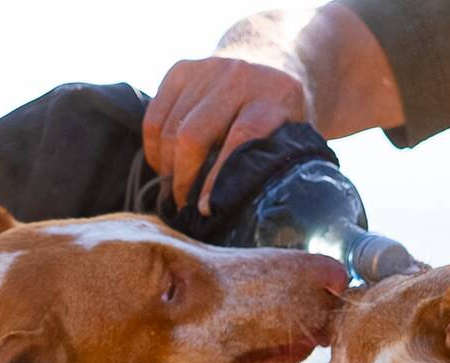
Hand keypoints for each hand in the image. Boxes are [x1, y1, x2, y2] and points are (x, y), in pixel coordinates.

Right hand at [143, 55, 309, 212]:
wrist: (273, 61)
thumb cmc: (283, 117)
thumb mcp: (295, 136)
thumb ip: (276, 166)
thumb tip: (249, 215)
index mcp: (276, 94)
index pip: (241, 137)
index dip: (217, 179)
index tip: (205, 209)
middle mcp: (240, 75)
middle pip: (192, 135)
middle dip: (183, 179)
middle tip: (185, 205)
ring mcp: (207, 68)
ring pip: (169, 129)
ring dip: (167, 169)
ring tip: (176, 190)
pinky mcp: (181, 70)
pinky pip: (154, 119)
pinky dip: (154, 150)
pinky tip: (166, 166)